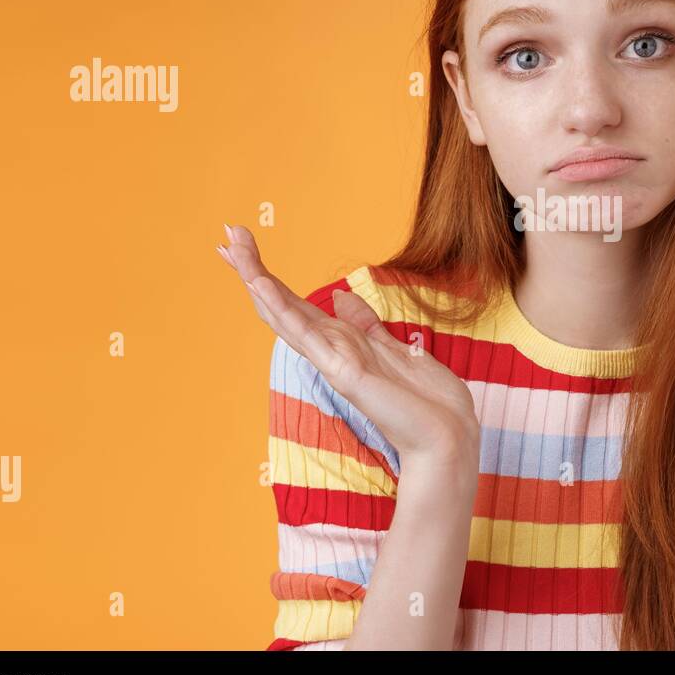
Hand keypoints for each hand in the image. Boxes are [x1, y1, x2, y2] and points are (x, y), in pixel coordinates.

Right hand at [216, 224, 480, 467]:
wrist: (447, 439)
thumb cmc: (427, 402)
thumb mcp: (395, 347)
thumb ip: (365, 324)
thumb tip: (341, 296)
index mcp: (343, 343)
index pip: (297, 305)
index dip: (270, 278)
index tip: (245, 247)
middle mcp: (332, 350)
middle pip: (283, 304)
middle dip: (254, 270)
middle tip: (227, 235)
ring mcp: (333, 361)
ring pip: (287, 314)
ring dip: (259, 280)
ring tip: (233, 247)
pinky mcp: (343, 372)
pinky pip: (308, 336)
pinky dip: (282, 310)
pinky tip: (260, 286)